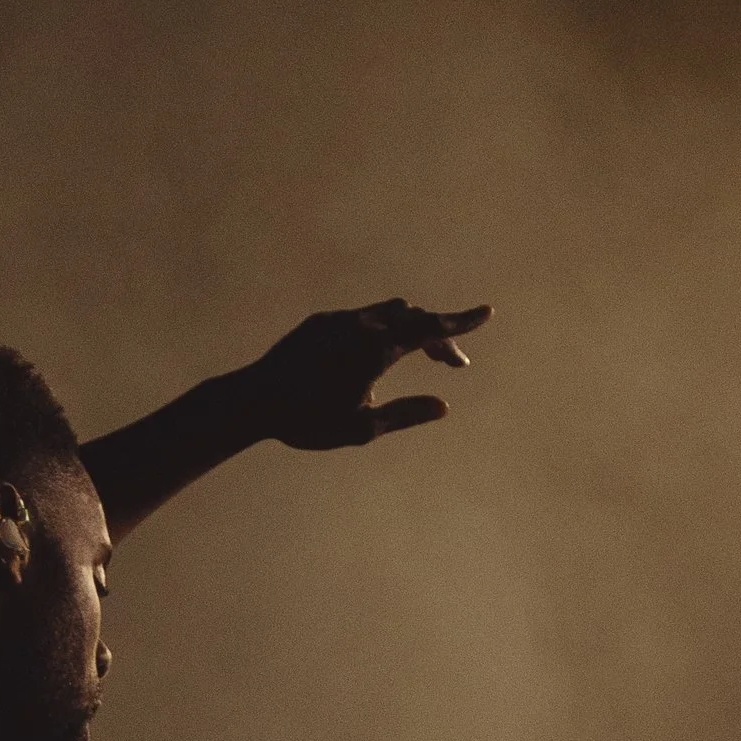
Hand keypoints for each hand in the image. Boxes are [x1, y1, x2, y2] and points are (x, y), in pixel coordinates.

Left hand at [243, 299, 490, 452]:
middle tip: (454, 365)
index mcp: (377, 350)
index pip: (430, 329)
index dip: (461, 323)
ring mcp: (339, 320)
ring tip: (420, 355)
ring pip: (389, 312)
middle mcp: (362, 326)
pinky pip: (363, 317)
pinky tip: (375, 354)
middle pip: (415, 319)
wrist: (253, 401)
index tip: (487, 313)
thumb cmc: (307, 421)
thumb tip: (442, 407)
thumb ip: (404, 414)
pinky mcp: (320, 322)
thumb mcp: (361, 429)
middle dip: (439, 337)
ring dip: (411, 329)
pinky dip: (382, 329)